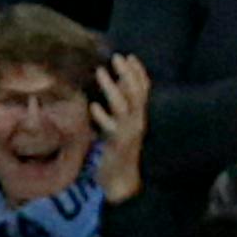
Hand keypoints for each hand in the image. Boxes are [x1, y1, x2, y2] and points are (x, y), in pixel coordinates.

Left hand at [90, 54, 150, 201]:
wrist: (122, 181)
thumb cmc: (118, 152)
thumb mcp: (122, 127)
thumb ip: (120, 109)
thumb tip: (114, 86)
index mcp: (139, 118)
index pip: (144, 91)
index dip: (139, 74)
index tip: (129, 56)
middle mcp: (137, 123)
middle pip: (137, 95)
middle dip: (128, 75)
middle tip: (117, 57)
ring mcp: (128, 133)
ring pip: (124, 107)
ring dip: (113, 89)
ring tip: (101, 72)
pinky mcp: (117, 144)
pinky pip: (110, 129)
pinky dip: (102, 117)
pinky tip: (93, 107)